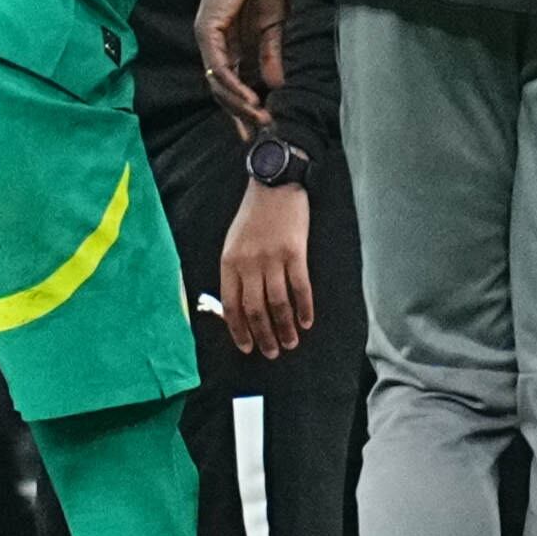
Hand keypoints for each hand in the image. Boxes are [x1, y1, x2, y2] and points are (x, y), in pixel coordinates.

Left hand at [197, 0, 288, 130]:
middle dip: (242, 114)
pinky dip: (234, 84)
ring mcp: (208, 38)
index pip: (232, 85)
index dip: (243, 110)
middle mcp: (215, 45)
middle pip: (222, 90)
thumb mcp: (274, 27)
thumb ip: (271, 56)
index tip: (259, 132)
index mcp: (230, 45)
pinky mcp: (207, 30)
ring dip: (239, 104)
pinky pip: (218, 65)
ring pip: (218, 82)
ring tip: (259, 118)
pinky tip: (250, 98)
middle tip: (261, 131)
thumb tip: (275, 87)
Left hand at [222, 175, 316, 359]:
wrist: (275, 184)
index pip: (231, 306)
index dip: (239, 330)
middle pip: (255, 310)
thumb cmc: (254, 215)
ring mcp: (272, 258)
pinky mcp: (295, 252)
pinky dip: (304, 308)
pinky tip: (307, 321)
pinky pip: (300, 288)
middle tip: (273, 352)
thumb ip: (236, 272)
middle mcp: (248, 263)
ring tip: (292, 342)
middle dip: (264, 336)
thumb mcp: (233, 242)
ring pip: (278, 304)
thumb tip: (241, 306)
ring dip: (285, 327)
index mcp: (229, 262)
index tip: (247, 347)